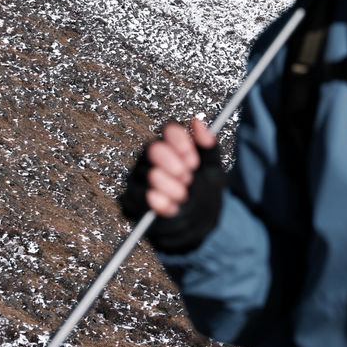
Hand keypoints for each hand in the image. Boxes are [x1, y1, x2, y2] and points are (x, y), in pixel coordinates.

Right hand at [119, 118, 225, 253]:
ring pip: (147, 174)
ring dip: (167, 184)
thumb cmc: (204, 192)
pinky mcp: (133, 202)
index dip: (181, 143)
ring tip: (182, 195)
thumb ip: (208, 146)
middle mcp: (152, 160)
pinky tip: (171, 207)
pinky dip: (157, 203)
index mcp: (172, 147)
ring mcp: (140, 180)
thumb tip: (197, 122)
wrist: (200, 224)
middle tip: (187, 177)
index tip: (194, 160)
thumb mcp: (213, 169)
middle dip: (172, 163)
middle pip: (154, 149)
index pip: (169, 131)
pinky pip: (138, 198)